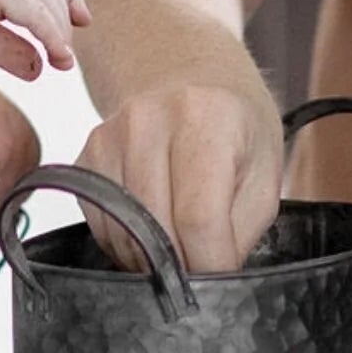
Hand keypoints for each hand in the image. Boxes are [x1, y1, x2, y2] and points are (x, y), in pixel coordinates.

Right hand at [75, 78, 283, 273]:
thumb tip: (209, 278)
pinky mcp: (87, 156)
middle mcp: (149, 122)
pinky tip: (152, 227)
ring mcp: (109, 138)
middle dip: (182, 266)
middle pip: (155, 229)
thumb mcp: (264, 171)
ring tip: (179, 245)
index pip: (198, 216)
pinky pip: (102, 224)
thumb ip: (240, 228)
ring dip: (152, 258)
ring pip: (124, 233)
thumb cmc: (232, 122)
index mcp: (206, 119)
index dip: (209, 263)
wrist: (182, 71)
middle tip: (202, 267)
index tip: (219, 281)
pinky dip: (127, 242)